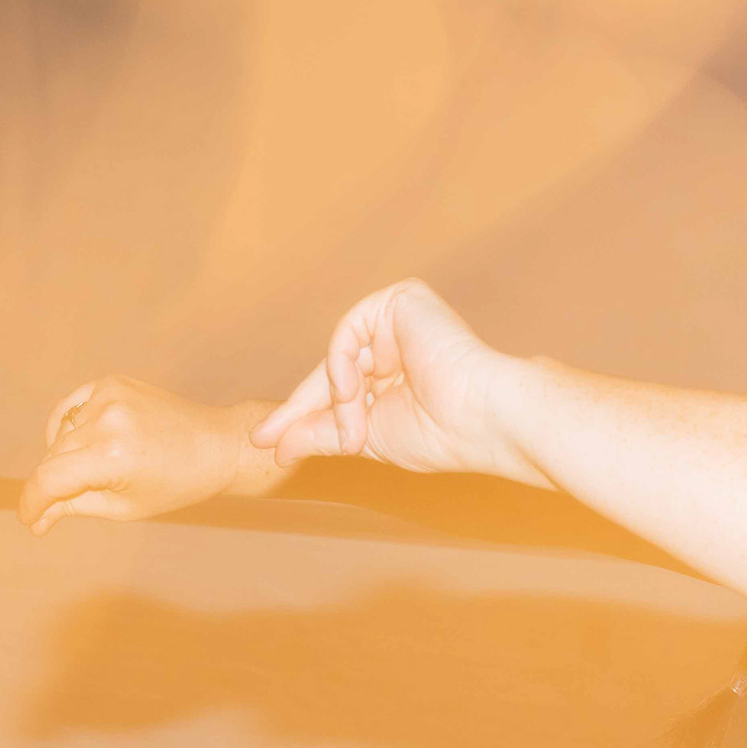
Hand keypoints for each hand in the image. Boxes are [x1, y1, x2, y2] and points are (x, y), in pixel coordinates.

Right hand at [20, 376, 275, 531]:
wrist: (215, 446)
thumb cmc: (174, 484)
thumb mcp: (122, 506)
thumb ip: (72, 507)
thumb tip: (35, 520)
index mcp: (111, 457)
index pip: (48, 480)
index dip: (31, 503)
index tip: (29, 520)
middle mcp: (106, 420)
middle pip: (52, 458)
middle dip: (52, 484)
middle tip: (64, 505)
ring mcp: (108, 396)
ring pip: (60, 435)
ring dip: (66, 456)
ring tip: (98, 470)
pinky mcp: (111, 382)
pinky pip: (70, 409)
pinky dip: (69, 427)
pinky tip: (84, 443)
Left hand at [252, 281, 540, 482]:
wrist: (480, 418)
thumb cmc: (438, 434)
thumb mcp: (363, 438)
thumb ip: (320, 433)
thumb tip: (273, 447)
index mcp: (397, 376)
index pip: (339, 392)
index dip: (301, 417)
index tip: (266, 444)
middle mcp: (397, 343)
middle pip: (332, 372)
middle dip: (303, 409)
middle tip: (267, 437)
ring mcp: (398, 320)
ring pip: (338, 358)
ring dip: (338, 401)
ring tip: (355, 434)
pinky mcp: (401, 300)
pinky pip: (348, 333)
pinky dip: (342, 367)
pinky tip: (353, 392)